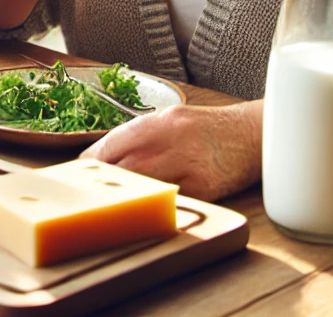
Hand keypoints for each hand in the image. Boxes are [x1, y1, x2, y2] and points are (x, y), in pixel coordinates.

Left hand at [80, 100, 263, 201]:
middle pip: (124, 166)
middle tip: (88, 196)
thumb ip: (142, 135)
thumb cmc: (208, 129)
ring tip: (111, 206)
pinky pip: (171, 202)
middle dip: (103, 184)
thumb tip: (105, 156)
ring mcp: (190, 166)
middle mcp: (174, 140)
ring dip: (126, 198)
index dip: (92, 162)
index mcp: (162, 121)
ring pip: (144, 187)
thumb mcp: (172, 120)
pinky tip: (145, 211)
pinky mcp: (205, 190)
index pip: (115, 143)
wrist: (254, 135)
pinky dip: (155, 207)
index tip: (78, 175)